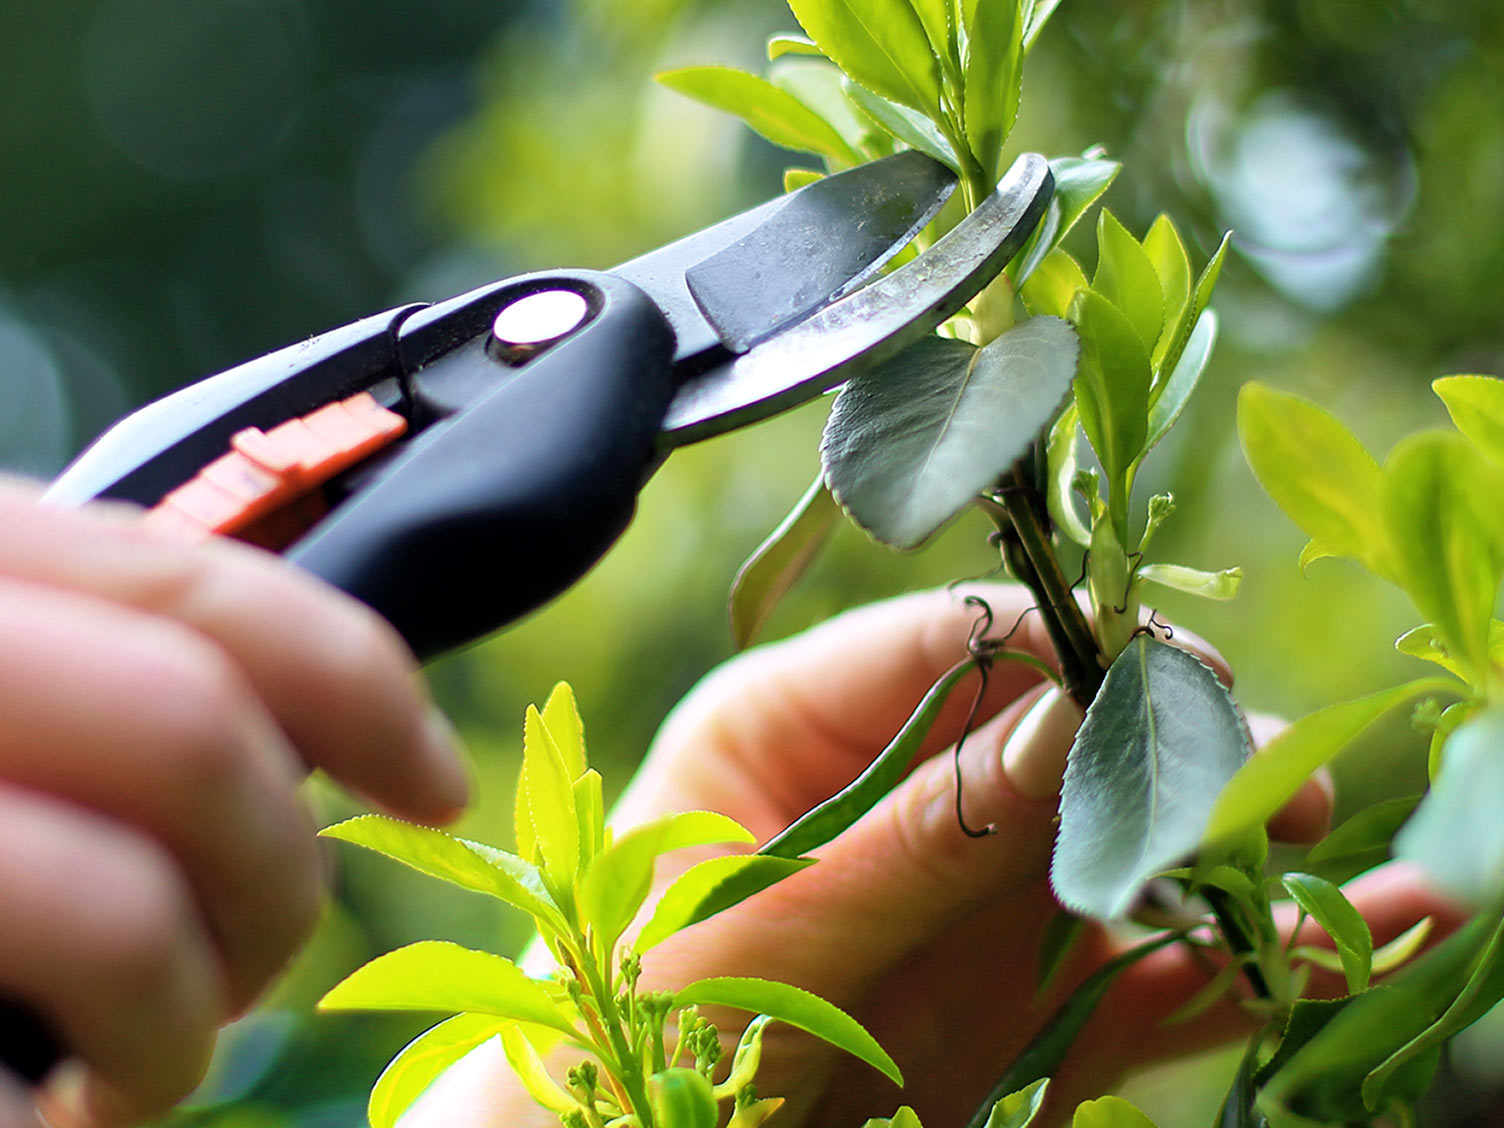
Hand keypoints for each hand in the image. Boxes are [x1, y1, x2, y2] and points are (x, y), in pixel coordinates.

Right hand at [0, 480, 468, 1126]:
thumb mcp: (1, 692)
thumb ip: (91, 680)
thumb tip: (298, 744)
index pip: (203, 588)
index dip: (367, 690)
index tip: (436, 784)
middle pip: (194, 739)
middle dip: (276, 877)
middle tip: (243, 966)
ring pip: (124, 916)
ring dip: (182, 1029)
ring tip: (133, 1062)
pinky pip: (29, 1076)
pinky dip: (70, 1115)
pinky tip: (44, 1109)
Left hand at [407, 586, 1446, 1127]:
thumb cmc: (639, 1031)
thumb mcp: (771, 928)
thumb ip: (925, 833)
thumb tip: (1081, 717)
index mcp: (796, 720)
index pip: (953, 640)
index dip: (1074, 645)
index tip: (1177, 675)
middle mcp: (897, 787)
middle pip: (1058, 738)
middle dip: (1168, 754)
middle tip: (1275, 780)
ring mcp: (965, 892)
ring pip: (1111, 850)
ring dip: (1217, 859)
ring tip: (1331, 872)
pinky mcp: (1011, 993)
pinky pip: (1128, 972)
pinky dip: (1215, 971)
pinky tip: (1316, 960)